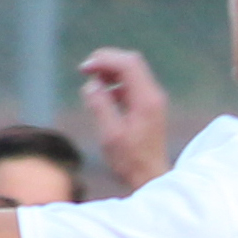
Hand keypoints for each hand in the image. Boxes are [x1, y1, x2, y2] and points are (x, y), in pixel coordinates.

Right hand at [77, 47, 170, 188]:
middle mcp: (153, 95)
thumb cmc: (130, 161)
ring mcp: (152, 100)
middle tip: (85, 71)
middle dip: (107, 61)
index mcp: (146, 100)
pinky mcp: (148, 106)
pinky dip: (115, 84)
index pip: (128, 64)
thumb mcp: (110, 135)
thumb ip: (100, 106)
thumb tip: (91, 85)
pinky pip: (131, 85)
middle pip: (131, 62)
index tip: (84, 69)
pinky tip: (103, 98)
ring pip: (131, 71)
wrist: (150, 177)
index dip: (104, 60)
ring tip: (92, 85)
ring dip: (110, 72)